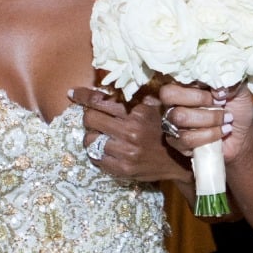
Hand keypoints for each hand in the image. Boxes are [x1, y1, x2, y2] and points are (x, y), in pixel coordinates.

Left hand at [69, 87, 191, 182]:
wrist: (179, 161)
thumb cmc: (163, 129)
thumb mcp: (155, 107)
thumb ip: (137, 95)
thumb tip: (111, 83)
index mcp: (138, 113)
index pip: (101, 100)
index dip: (83, 96)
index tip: (73, 93)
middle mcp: (131, 132)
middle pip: (90, 118)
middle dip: (89, 116)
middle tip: (95, 118)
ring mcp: (126, 152)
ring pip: (89, 140)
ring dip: (92, 136)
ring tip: (101, 136)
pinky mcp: (122, 170)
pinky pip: (95, 158)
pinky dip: (96, 153)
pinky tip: (104, 149)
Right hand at [156, 82, 252, 162]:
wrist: (241, 138)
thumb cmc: (237, 111)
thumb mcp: (239, 92)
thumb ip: (230, 84)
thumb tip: (217, 89)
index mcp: (187, 84)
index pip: (177, 76)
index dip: (198, 83)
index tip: (219, 91)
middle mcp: (175, 101)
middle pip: (168, 95)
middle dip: (199, 99)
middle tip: (219, 104)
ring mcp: (173, 122)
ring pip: (179, 117)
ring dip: (209, 119)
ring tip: (225, 120)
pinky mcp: (176, 142)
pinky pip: (185, 138)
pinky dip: (208, 135)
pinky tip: (221, 132)